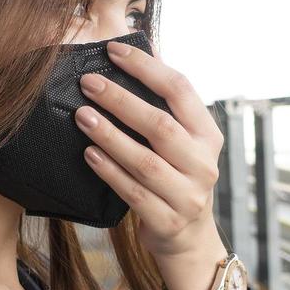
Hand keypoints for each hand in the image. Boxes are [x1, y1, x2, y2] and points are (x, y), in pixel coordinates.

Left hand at [73, 40, 246, 289]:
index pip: (180, 90)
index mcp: (207, 134)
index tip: (113, 51)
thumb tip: (136, 50)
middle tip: (88, 83)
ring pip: (145, 161)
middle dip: (121, 100)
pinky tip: (89, 154)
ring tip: (82, 116)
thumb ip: (164, 103)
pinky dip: (109, 172)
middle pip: (160, 125)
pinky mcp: (168, 221)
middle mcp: (203, 163)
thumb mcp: (183, 141)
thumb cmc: (177, 177)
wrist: (190, 239)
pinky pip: (133, 193)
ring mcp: (188, 195)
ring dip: (110, 136)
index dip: (146, 67)